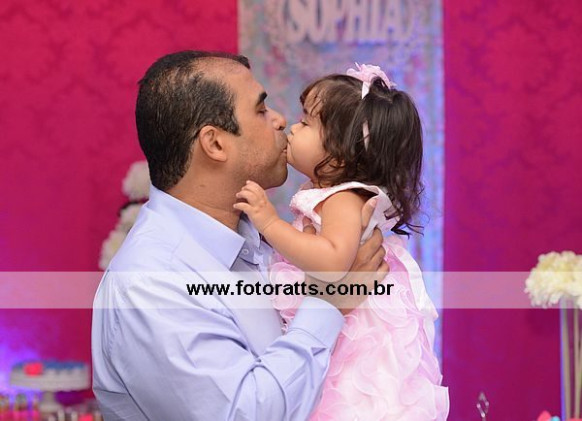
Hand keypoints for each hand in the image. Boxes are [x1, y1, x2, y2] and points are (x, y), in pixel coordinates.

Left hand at [233, 180, 279, 232]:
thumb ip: (263, 204)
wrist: (273, 227)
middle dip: (247, 187)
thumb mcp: (269, 208)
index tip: (248, 182)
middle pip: (254, 189)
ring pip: (249, 195)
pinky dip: (238, 205)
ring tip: (238, 195)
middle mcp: (262, 202)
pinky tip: (235, 206)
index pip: (260, 189)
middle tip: (242, 188)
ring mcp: (257, 207)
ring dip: (242, 193)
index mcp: (266, 201)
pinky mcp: (253, 213)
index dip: (253, 184)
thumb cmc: (271, 220)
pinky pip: (244, 206)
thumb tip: (256, 203)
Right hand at [304, 198, 388, 314]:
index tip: (374, 200)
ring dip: (378, 249)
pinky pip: (385, 268)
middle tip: (369, 234)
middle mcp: (360, 257)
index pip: (361, 225)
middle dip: (375, 234)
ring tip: (370, 251)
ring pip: (382, 252)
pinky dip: (382, 264)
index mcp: (346, 249)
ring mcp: (368, 270)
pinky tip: (374, 265)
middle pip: (377, 238)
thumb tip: (306, 222)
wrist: (325, 306)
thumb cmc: (317, 282)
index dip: (369, 210)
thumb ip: (309, 238)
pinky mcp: (373, 282)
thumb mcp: (311, 259)